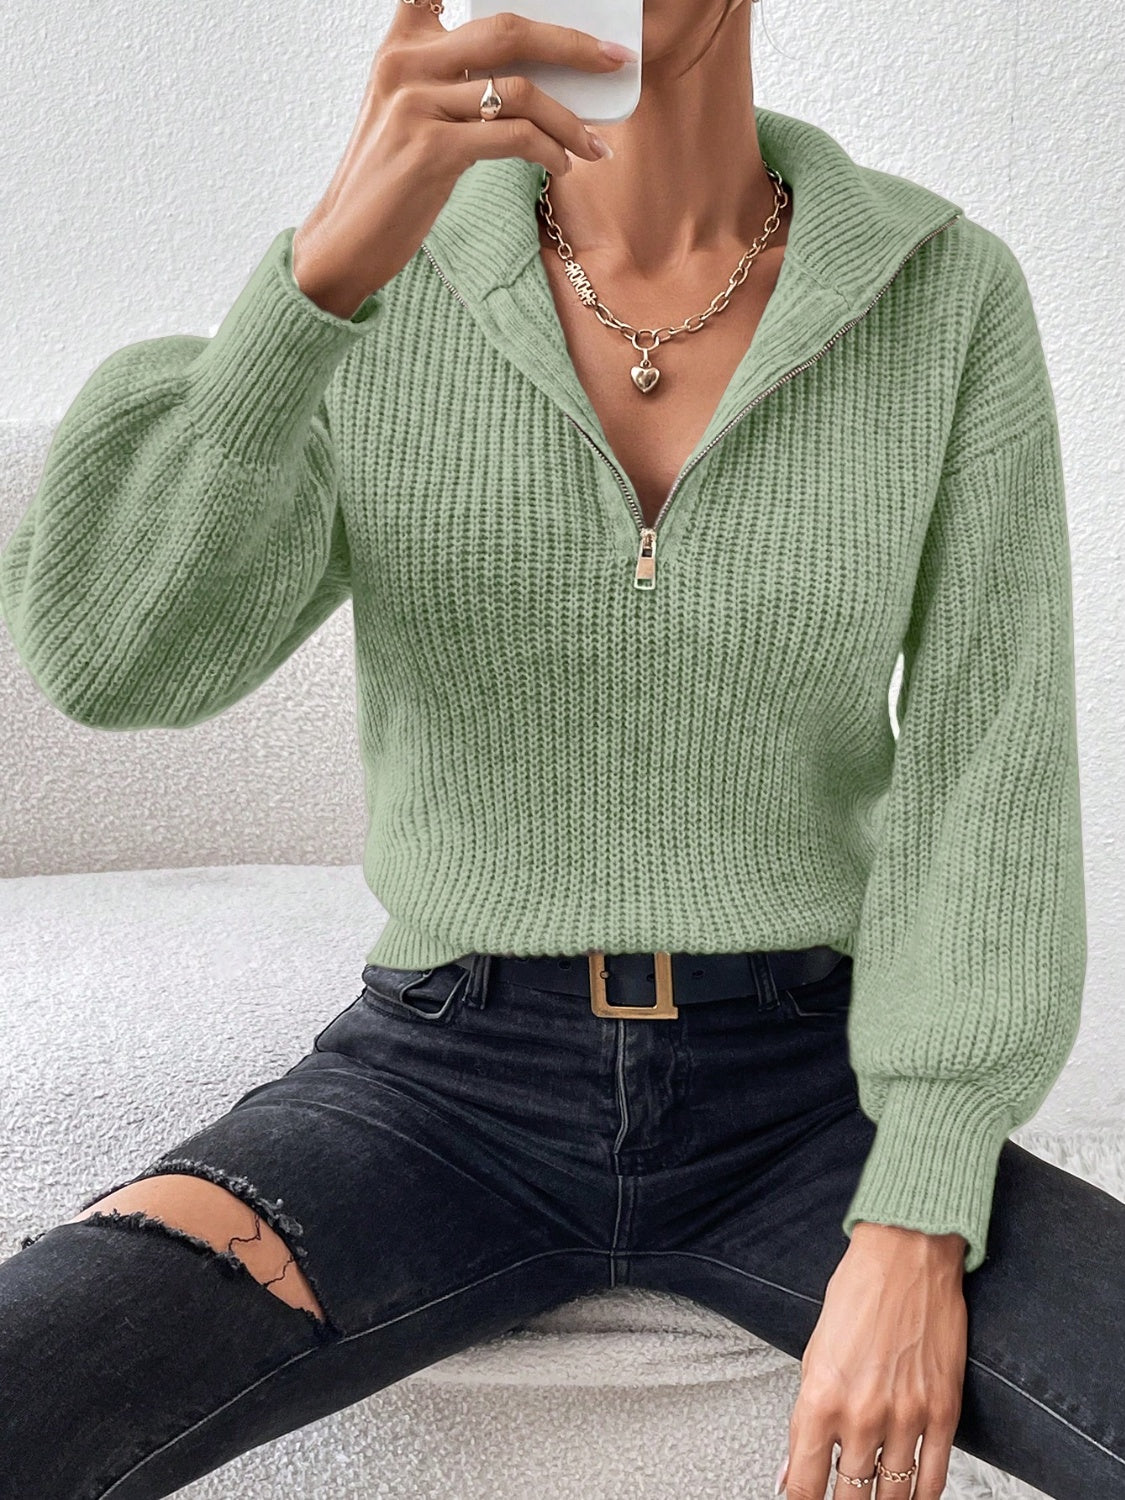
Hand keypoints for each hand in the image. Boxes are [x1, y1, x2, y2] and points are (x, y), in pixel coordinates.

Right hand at [291, 6, 626, 317]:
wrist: (345, 241)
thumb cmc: (389, 184)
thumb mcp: (410, 117)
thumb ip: (452, 85)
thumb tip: (530, 84)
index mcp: (401, 47)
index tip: (554, 9)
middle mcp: (405, 64)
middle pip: (507, 30)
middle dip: (571, 44)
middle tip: (612, 61)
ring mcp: (416, 104)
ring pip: (518, 90)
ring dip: (569, 119)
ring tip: (592, 146)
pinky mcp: (431, 149)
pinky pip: (512, 137)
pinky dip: (548, 150)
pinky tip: (561, 166)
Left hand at [777, 1223, 966, 1499]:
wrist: (907, 1255)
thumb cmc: (859, 1293)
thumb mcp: (813, 1353)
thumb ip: (803, 1419)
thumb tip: (790, 1469)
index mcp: (821, 1397)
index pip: (805, 1482)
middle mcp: (862, 1413)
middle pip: (851, 1496)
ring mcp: (906, 1416)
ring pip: (893, 1493)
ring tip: (872, 1499)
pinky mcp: (944, 1410)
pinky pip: (934, 1476)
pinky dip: (921, 1495)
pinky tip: (911, 1495)